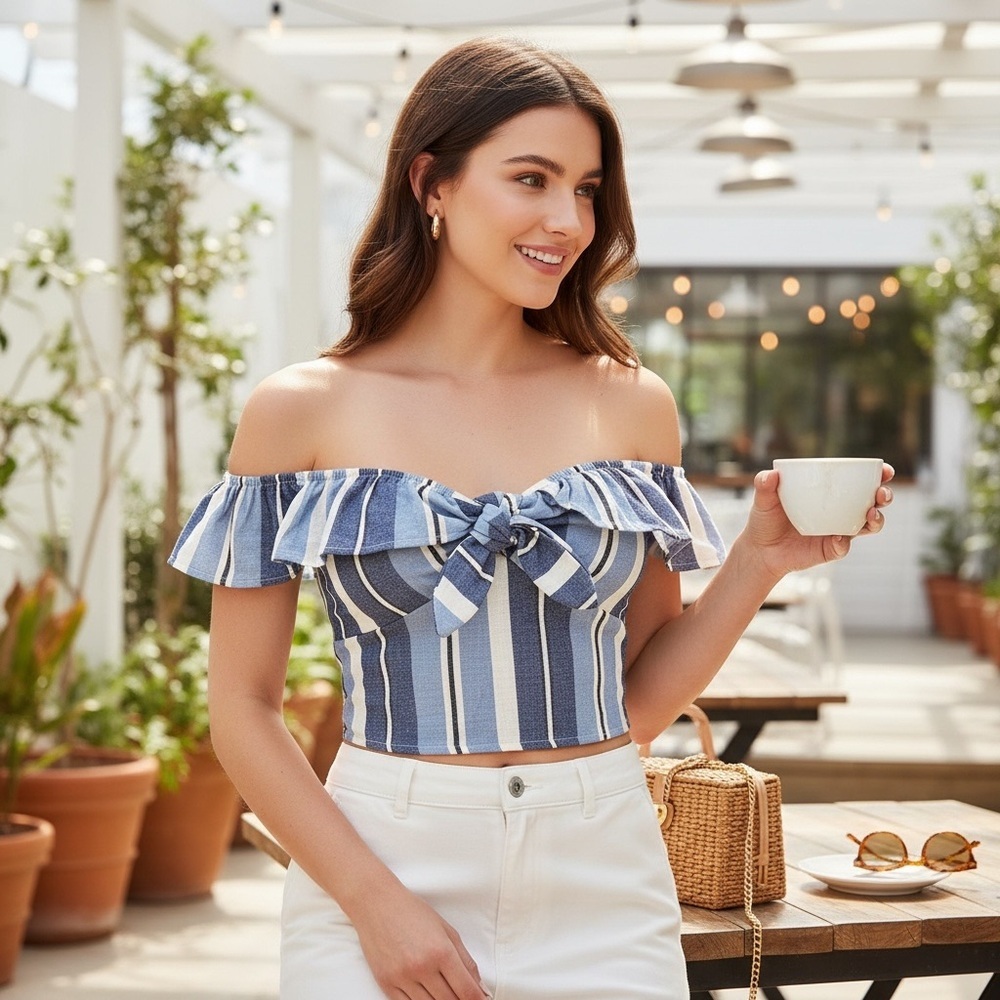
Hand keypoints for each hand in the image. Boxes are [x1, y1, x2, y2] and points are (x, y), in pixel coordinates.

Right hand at [352, 883, 490, 999]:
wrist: (377, 903)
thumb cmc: (413, 912)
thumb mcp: (446, 930)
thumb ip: (466, 960)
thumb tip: (480, 987)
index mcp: (441, 951)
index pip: (467, 991)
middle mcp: (422, 967)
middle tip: (463, 997)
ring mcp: (402, 977)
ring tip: (445, 994)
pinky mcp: (386, 983)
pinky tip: (427, 997)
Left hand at [741, 463, 894, 578]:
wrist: (760, 550)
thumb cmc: (765, 519)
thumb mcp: (763, 500)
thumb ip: (765, 485)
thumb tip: (770, 475)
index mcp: (831, 494)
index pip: (860, 481)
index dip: (878, 476)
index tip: (885, 470)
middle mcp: (841, 511)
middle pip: (873, 503)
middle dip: (884, 496)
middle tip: (881, 494)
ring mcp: (839, 531)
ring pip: (868, 526)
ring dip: (876, 520)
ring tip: (870, 515)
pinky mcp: (831, 550)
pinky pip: (843, 546)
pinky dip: (844, 542)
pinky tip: (839, 538)